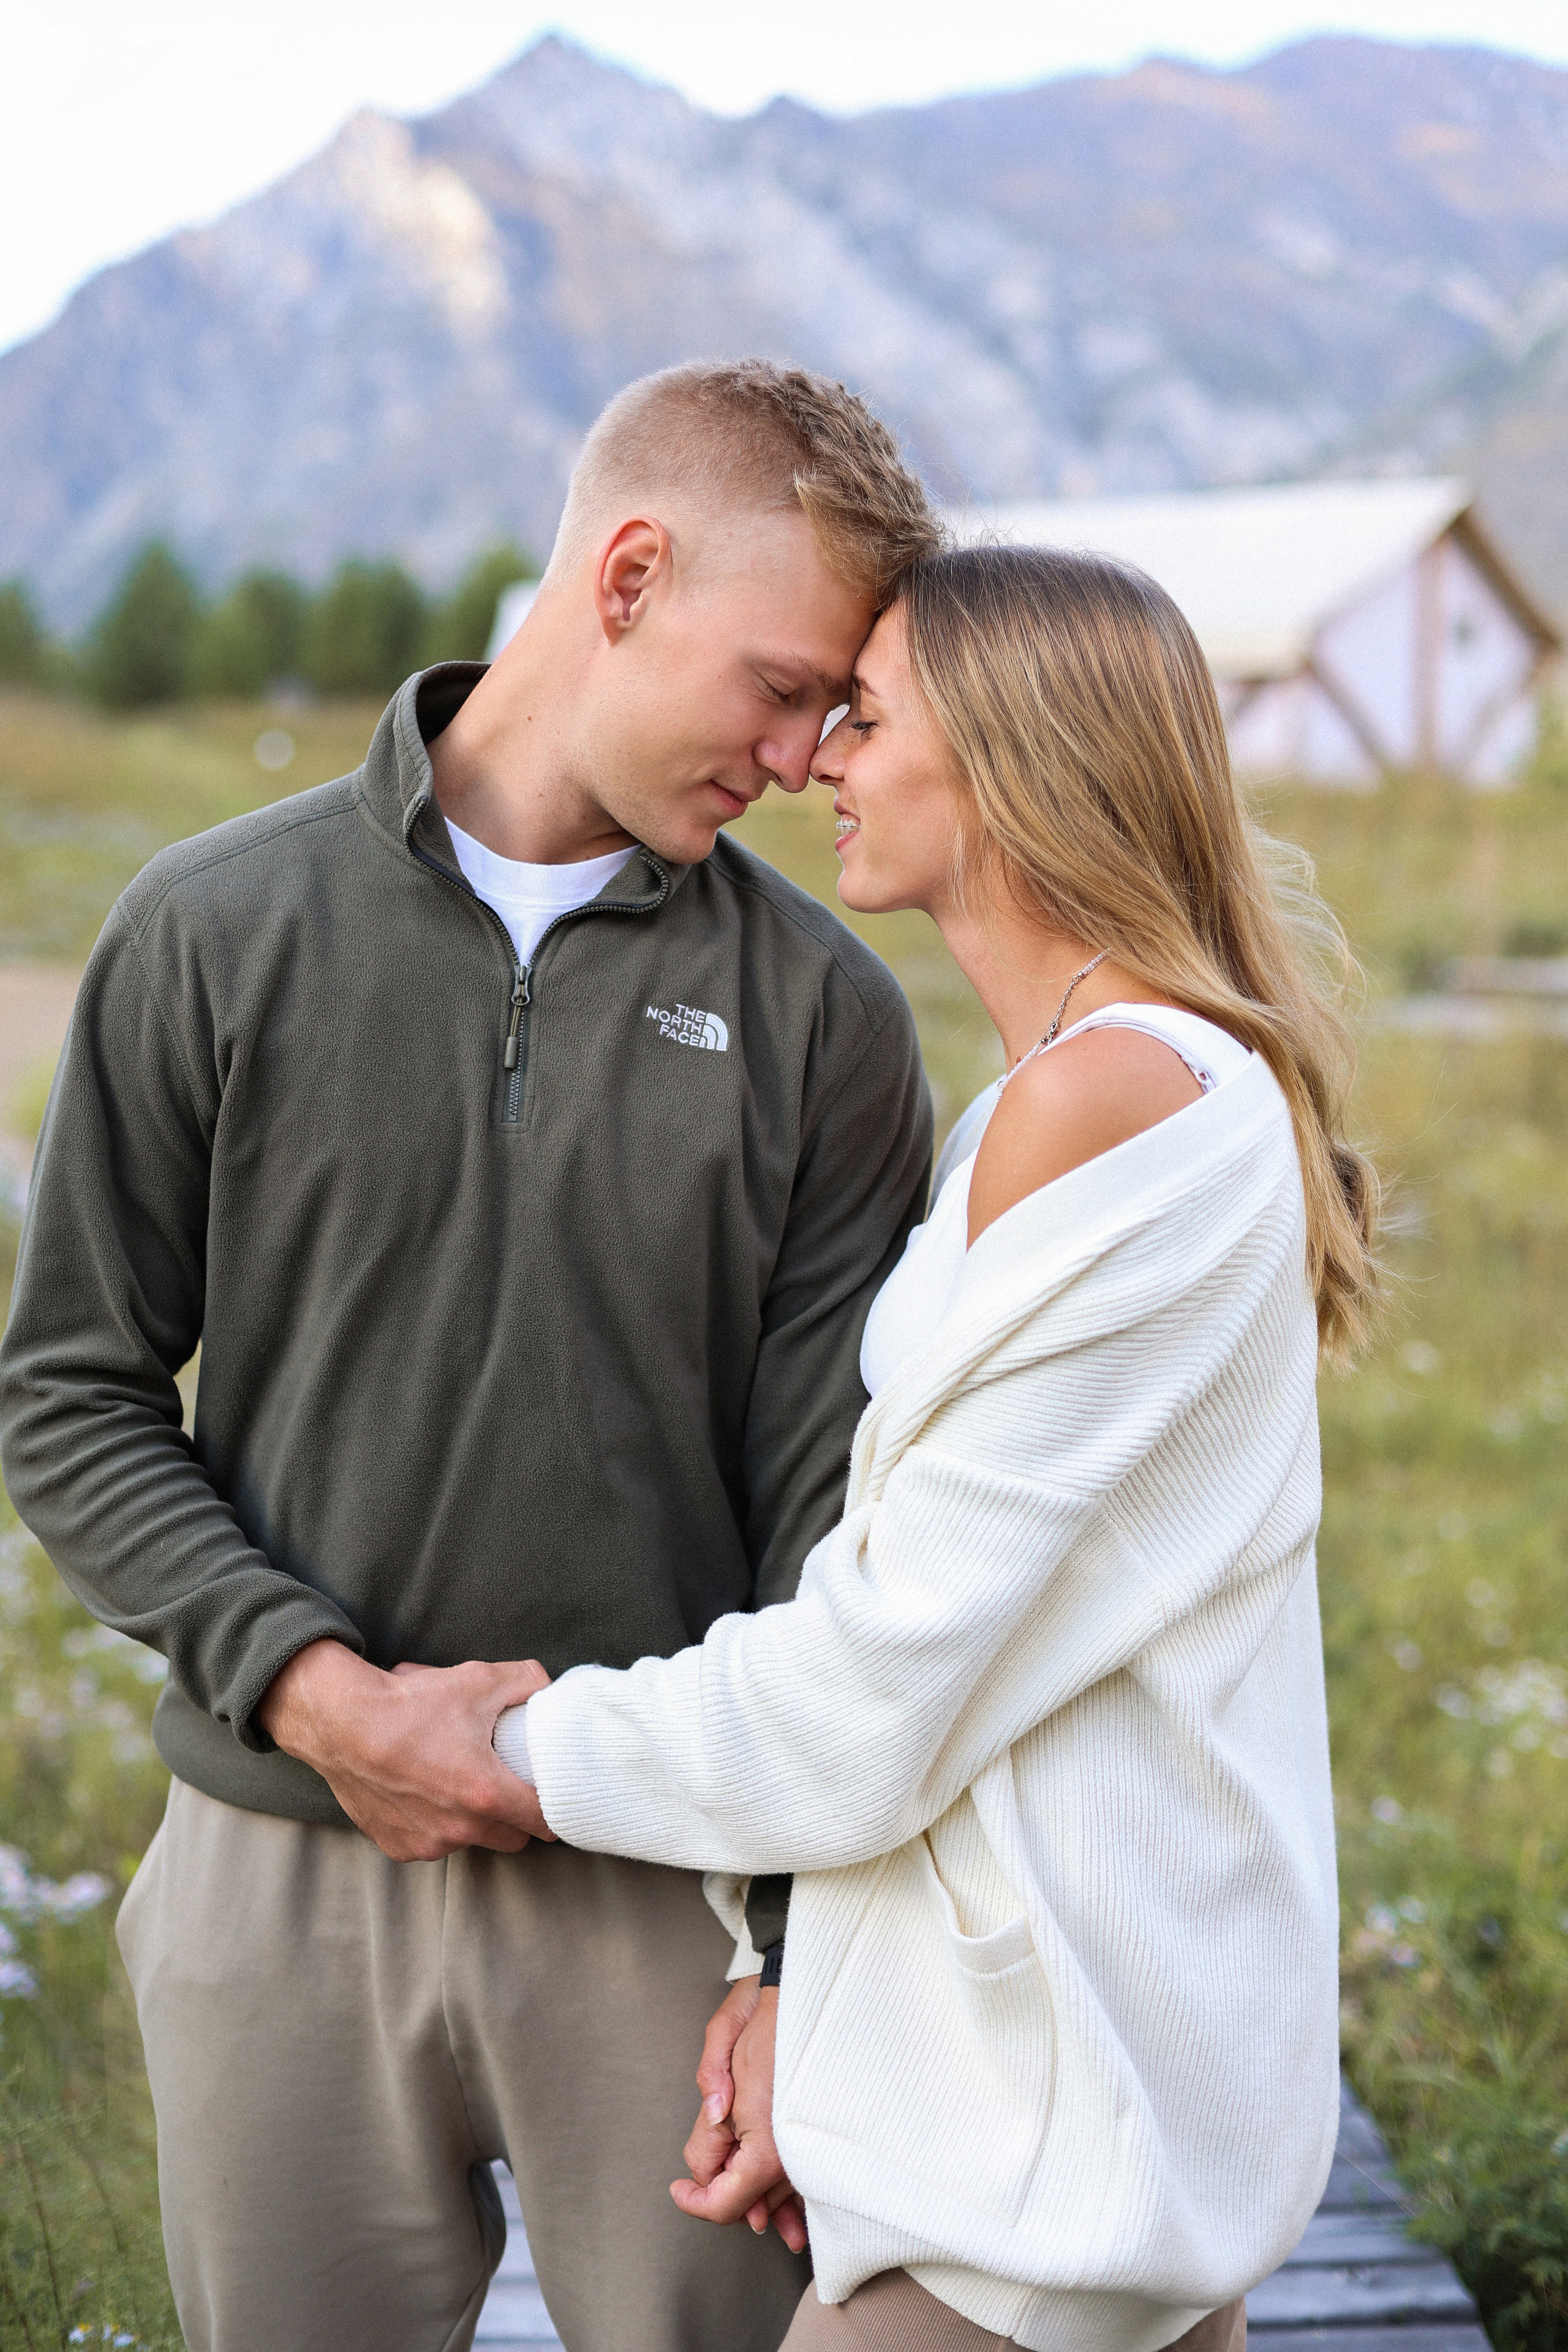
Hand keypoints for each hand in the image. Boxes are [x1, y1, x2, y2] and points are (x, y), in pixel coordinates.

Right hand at [257, 1638, 555, 1861]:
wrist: (341, 1723)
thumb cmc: (410, 1703)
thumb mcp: (478, 1679)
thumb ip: (527, 1681)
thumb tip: (549, 1689)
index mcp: (485, 1793)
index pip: (544, 1821)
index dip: (556, 1807)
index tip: (554, 1795)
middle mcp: (459, 1828)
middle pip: (513, 1839)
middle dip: (517, 1817)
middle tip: (508, 1785)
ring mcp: (428, 1843)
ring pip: (472, 1841)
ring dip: (474, 1821)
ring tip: (459, 1782)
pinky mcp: (399, 1847)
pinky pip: (434, 1843)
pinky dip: (437, 1825)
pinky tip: (425, 1793)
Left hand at [671, 1976, 806, 2253]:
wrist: (814, 1992)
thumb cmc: (771, 2009)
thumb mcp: (725, 2034)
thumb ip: (711, 2078)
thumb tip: (714, 2114)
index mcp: (764, 2143)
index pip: (723, 2203)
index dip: (694, 2201)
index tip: (678, 2189)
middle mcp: (791, 2157)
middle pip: (747, 2205)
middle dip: (720, 2191)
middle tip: (702, 2171)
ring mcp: (809, 2152)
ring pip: (775, 2200)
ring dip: (755, 2198)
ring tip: (741, 2189)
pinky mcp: (819, 2139)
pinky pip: (802, 2186)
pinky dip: (787, 2199)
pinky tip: (785, 2211)